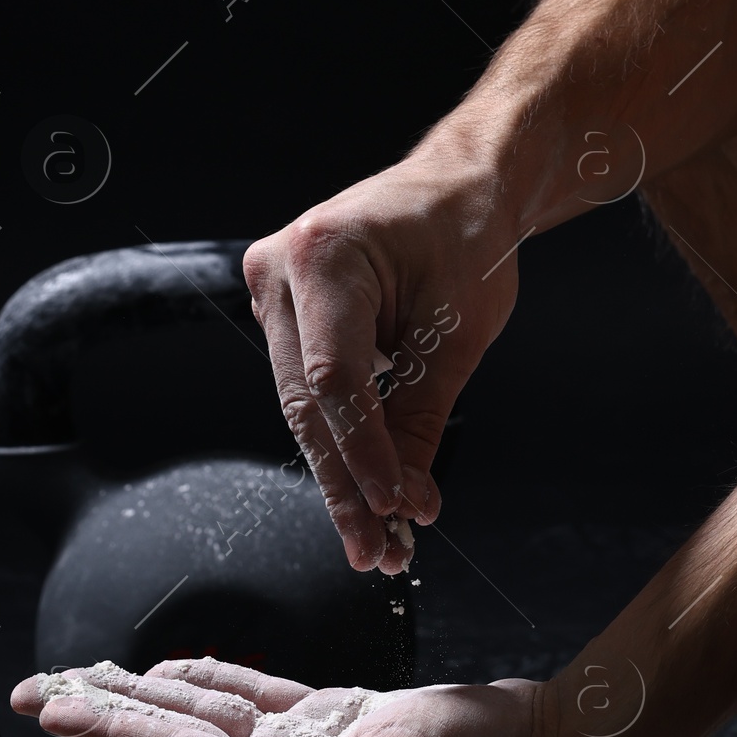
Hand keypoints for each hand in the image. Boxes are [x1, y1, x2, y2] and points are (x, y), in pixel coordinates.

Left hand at [12, 656, 602, 736]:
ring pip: (210, 718)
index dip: (108, 731)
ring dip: (149, 696)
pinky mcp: (339, 727)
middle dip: (103, 714)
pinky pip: (260, 703)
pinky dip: (217, 683)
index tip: (51, 705)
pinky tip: (179, 672)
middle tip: (38, 688)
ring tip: (90, 676)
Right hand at [242, 160, 521, 572]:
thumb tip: (409, 502)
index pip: (335, 378)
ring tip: (375, 539)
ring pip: (302, 406)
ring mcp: (271, 290)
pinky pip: (308, 388)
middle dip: (345, 484)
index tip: (394, 509)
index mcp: (321, 255)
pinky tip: (366, 493)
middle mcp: (278, 269)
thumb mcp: (457, 331)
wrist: (457, 184)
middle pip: (306, 403)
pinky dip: (341, 437)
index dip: (363, 452)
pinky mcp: (282, 312)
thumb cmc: (465, 238)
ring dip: (341, 473)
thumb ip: (423, 414)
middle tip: (375, 552)